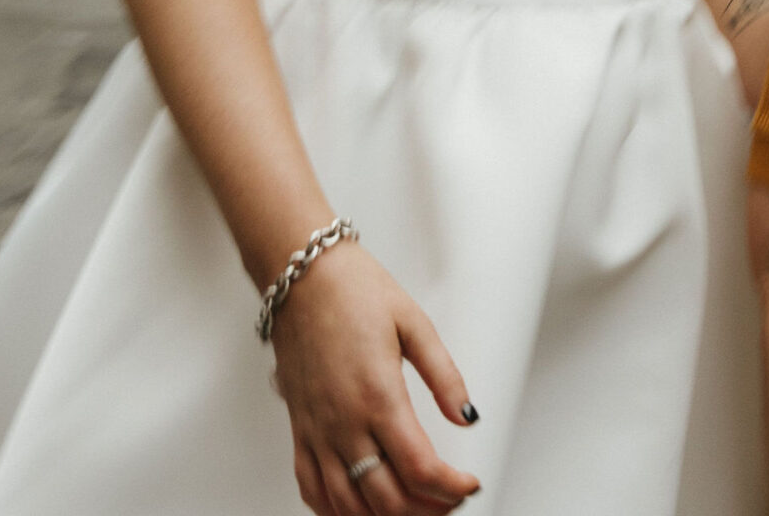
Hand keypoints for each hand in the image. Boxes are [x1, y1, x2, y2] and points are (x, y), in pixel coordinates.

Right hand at [268, 239, 481, 513]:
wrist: (302, 275)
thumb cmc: (354, 290)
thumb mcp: (414, 322)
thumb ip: (444, 375)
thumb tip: (467, 415)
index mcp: (377, 395)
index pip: (419, 468)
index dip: (451, 489)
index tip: (468, 485)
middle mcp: (344, 423)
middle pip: (387, 500)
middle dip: (426, 510)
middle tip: (448, 500)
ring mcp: (317, 431)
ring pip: (349, 506)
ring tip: (414, 506)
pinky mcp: (300, 430)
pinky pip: (312, 489)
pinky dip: (337, 511)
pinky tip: (360, 506)